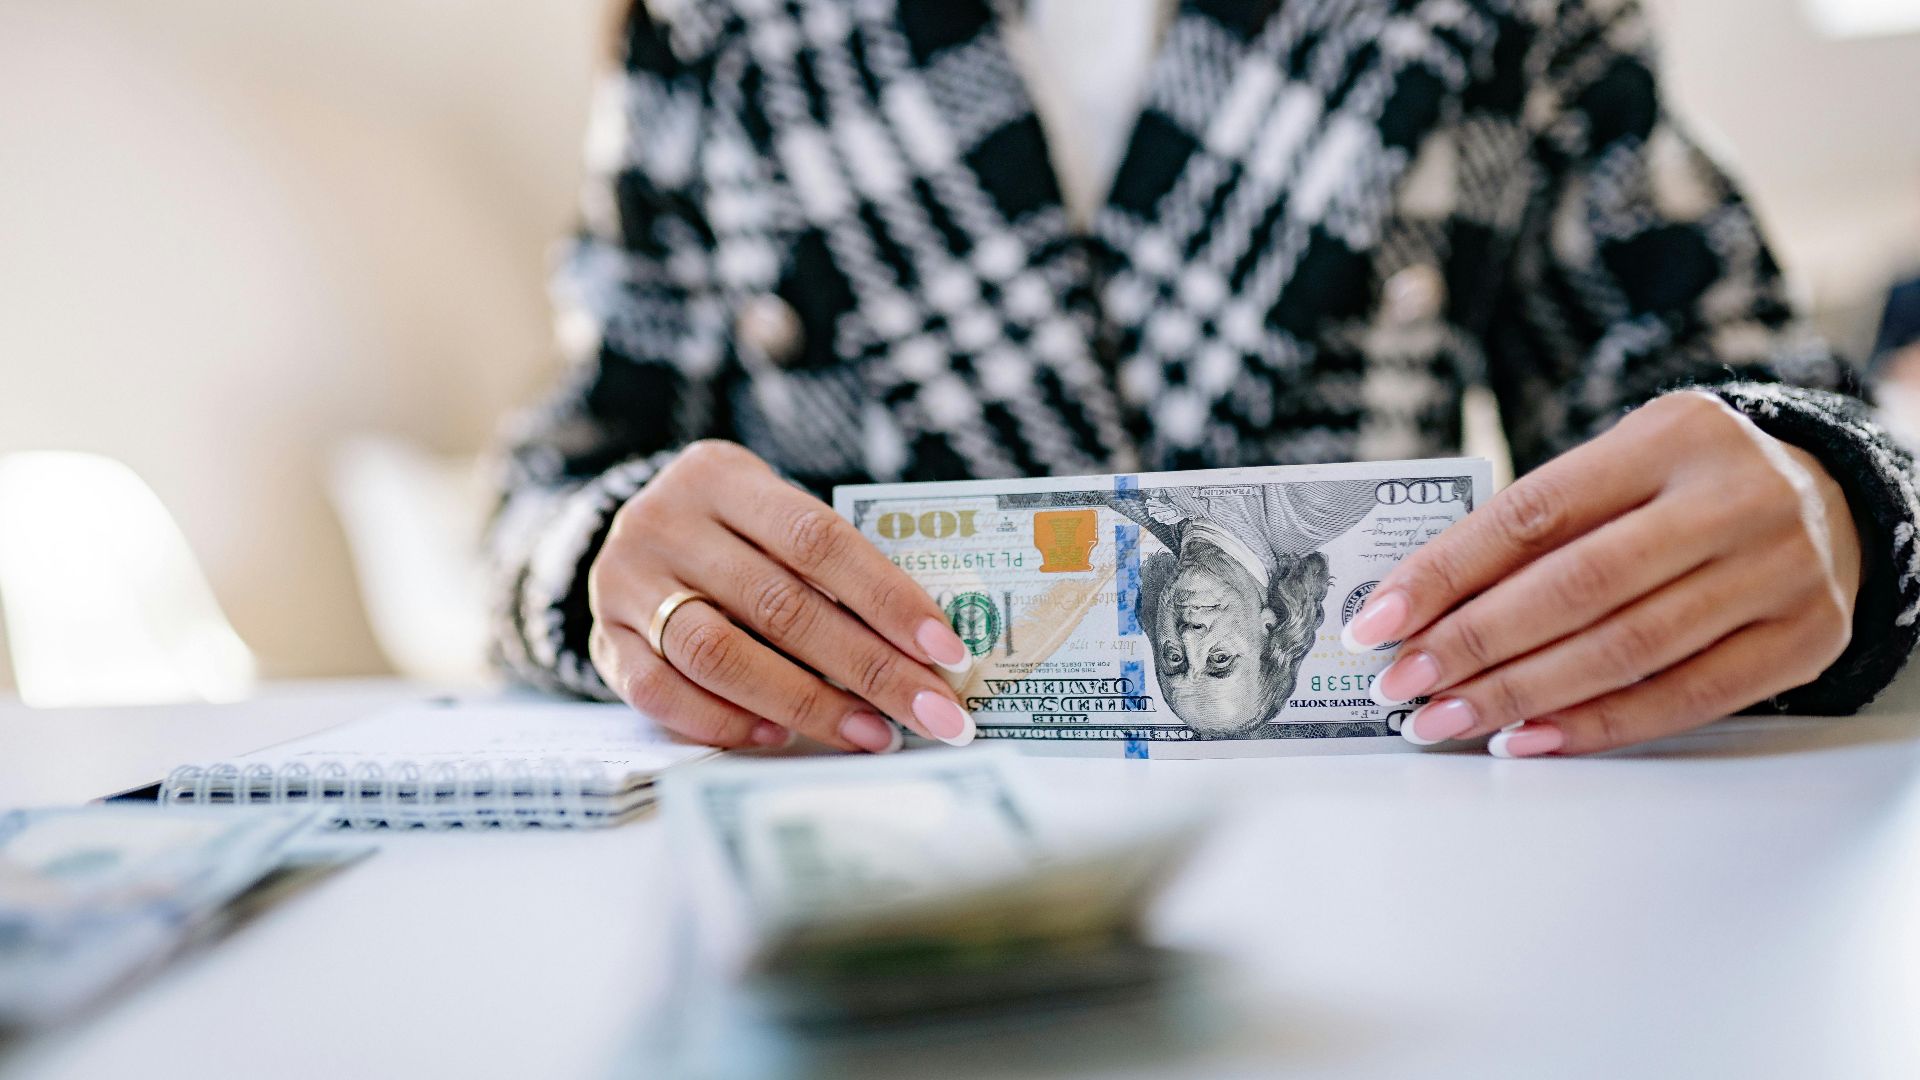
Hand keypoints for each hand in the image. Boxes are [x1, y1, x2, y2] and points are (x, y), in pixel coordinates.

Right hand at [586, 440, 975, 752]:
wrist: (624, 534)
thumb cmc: (732, 533)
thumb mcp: (769, 515)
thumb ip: (828, 563)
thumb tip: (923, 645)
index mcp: (721, 477)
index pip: (818, 538)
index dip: (888, 598)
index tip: (946, 651)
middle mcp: (666, 523)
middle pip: (779, 605)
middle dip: (869, 668)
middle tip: (932, 714)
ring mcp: (627, 583)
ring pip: (719, 654)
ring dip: (806, 704)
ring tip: (872, 734)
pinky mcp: (602, 639)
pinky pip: (662, 694)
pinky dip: (725, 721)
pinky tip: (778, 737)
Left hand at [1344, 391, 1860, 756]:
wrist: (1840, 493)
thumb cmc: (1693, 483)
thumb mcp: (1627, 463)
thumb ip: (1545, 522)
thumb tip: (1424, 603)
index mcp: (1671, 438)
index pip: (1535, 512)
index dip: (1447, 571)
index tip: (1378, 620)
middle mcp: (1732, 500)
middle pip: (1577, 587)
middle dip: (1474, 645)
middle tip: (1402, 684)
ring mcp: (1777, 571)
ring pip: (1626, 650)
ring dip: (1520, 696)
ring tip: (1447, 719)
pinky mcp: (1804, 638)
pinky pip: (1685, 697)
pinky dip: (1598, 726)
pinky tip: (1530, 739)